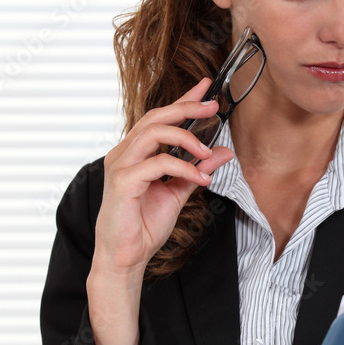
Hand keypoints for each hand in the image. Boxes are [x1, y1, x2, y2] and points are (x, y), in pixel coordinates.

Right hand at [92, 78, 233, 276]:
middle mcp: (124, 154)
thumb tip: (223, 152)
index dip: (183, 100)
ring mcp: (120, 165)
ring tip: (207, 150)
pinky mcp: (123, 181)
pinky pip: (158, 163)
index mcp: (135, 153)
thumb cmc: (143, 226)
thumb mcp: (178, 193)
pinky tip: (201, 178)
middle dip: (186, 107)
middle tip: (212, 106)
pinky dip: (184, 168)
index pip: (159, 118)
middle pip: (155, 117)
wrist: (125, 257)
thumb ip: (197, 169)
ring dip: (186, 137)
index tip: (206, 87)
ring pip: (153, 132)